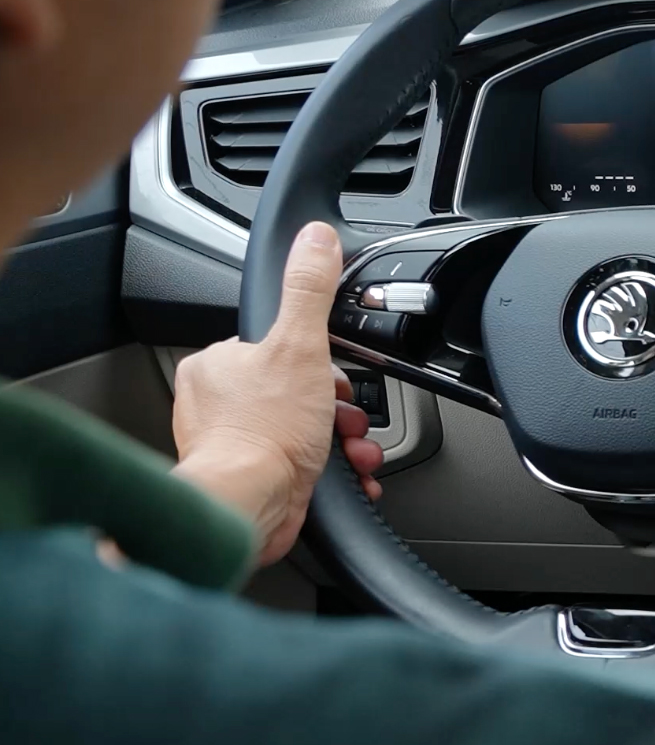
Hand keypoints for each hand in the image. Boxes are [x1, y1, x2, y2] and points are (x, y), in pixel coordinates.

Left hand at [172, 220, 382, 565]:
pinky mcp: (251, 479)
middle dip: (335, 406)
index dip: (318, 361)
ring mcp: (232, 444)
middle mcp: (215, 405)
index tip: (335, 376)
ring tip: (350, 448)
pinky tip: (347, 472)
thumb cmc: (263, 432)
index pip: (276, 347)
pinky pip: (300, 464)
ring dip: (340, 438)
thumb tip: (314, 238)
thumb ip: (309, 290)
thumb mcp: (299, 345)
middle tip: (344, 416)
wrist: (249, 506)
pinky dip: (332, 469)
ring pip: (302, 428)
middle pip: (296, 389)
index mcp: (215, 366)